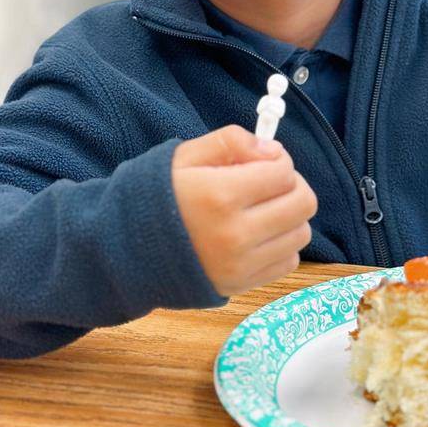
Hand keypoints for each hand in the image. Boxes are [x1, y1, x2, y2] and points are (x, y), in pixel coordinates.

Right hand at [171, 125, 317, 295]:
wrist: (125, 250)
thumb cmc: (157, 197)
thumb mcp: (184, 156)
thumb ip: (231, 141)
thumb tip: (272, 150)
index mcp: (220, 195)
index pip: (283, 172)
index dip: (278, 158)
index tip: (262, 159)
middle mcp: (236, 234)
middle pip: (303, 203)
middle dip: (292, 184)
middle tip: (270, 181)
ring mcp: (241, 265)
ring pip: (301, 233)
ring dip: (289, 215)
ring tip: (263, 208)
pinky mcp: (242, 285)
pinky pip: (288, 261)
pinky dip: (282, 243)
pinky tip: (258, 233)